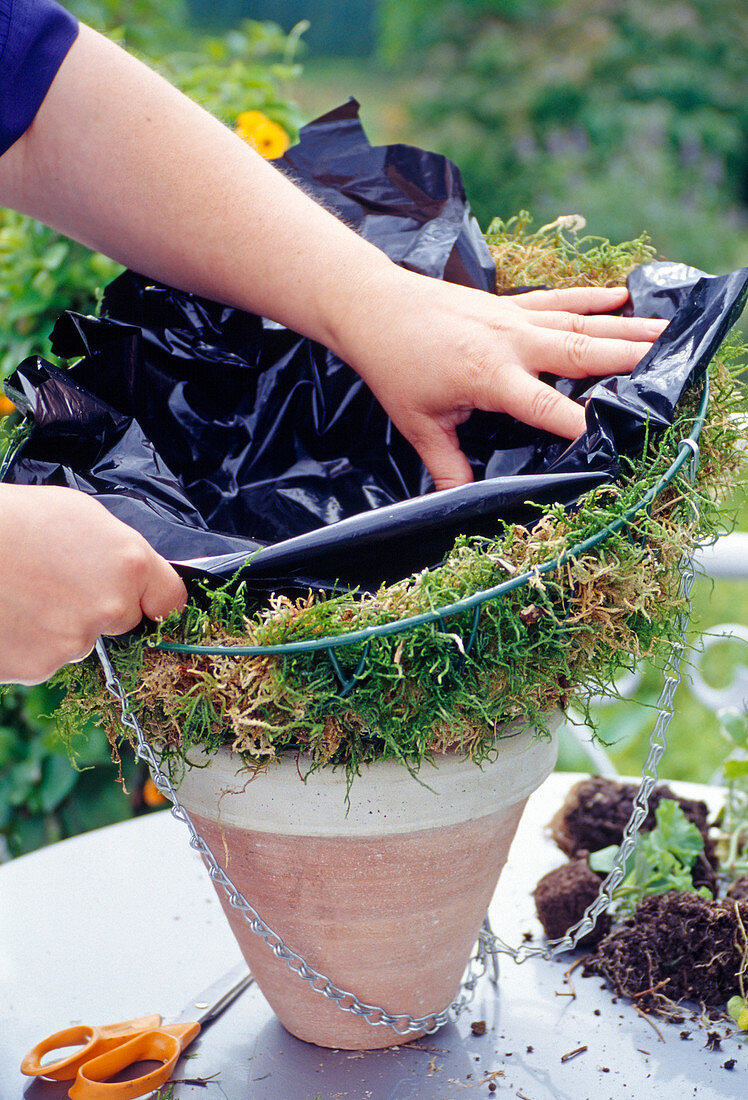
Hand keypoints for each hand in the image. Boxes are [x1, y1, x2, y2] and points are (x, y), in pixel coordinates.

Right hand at [0, 485, 186, 684]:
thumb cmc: (11, 521)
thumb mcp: (78, 513)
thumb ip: (116, 548)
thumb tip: (130, 570)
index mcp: (127, 565)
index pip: (169, 600)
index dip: (154, 598)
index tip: (145, 600)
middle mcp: (109, 608)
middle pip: (120, 621)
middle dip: (97, 607)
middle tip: (56, 582)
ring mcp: (73, 643)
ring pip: (77, 641)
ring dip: (58, 625)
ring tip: (23, 592)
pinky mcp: (38, 667)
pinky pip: (42, 658)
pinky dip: (28, 642)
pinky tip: (10, 613)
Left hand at [338, 271, 667, 489]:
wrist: (373, 307)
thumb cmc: (394, 366)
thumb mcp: (419, 424)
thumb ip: (447, 465)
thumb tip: (459, 505)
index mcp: (490, 376)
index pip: (546, 406)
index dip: (578, 425)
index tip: (608, 440)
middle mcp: (511, 343)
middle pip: (579, 353)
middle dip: (626, 360)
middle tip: (668, 364)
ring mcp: (513, 319)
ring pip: (579, 323)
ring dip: (624, 327)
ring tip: (666, 331)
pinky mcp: (509, 304)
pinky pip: (558, 300)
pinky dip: (590, 297)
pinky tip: (622, 295)